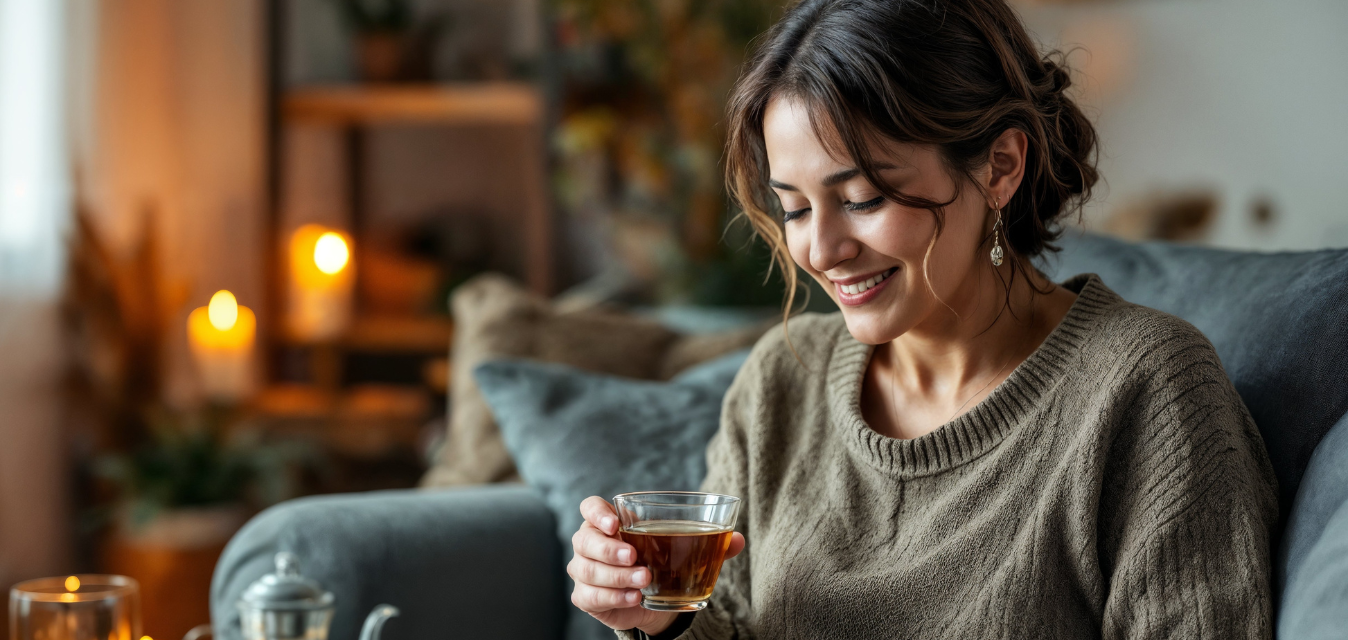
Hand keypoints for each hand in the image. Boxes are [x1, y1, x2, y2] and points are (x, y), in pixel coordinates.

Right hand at [569, 496, 745, 635]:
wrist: (658, 599)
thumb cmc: (666, 561)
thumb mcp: (689, 548)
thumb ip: (713, 541)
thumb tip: (738, 539)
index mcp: (609, 522)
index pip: (589, 507)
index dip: (597, 513)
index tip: (616, 523)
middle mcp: (591, 543)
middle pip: (584, 540)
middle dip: (609, 549)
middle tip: (634, 556)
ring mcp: (584, 570)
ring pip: (586, 570)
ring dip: (615, 576)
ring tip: (645, 580)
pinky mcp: (588, 597)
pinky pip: (589, 596)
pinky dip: (612, 597)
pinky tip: (634, 598)